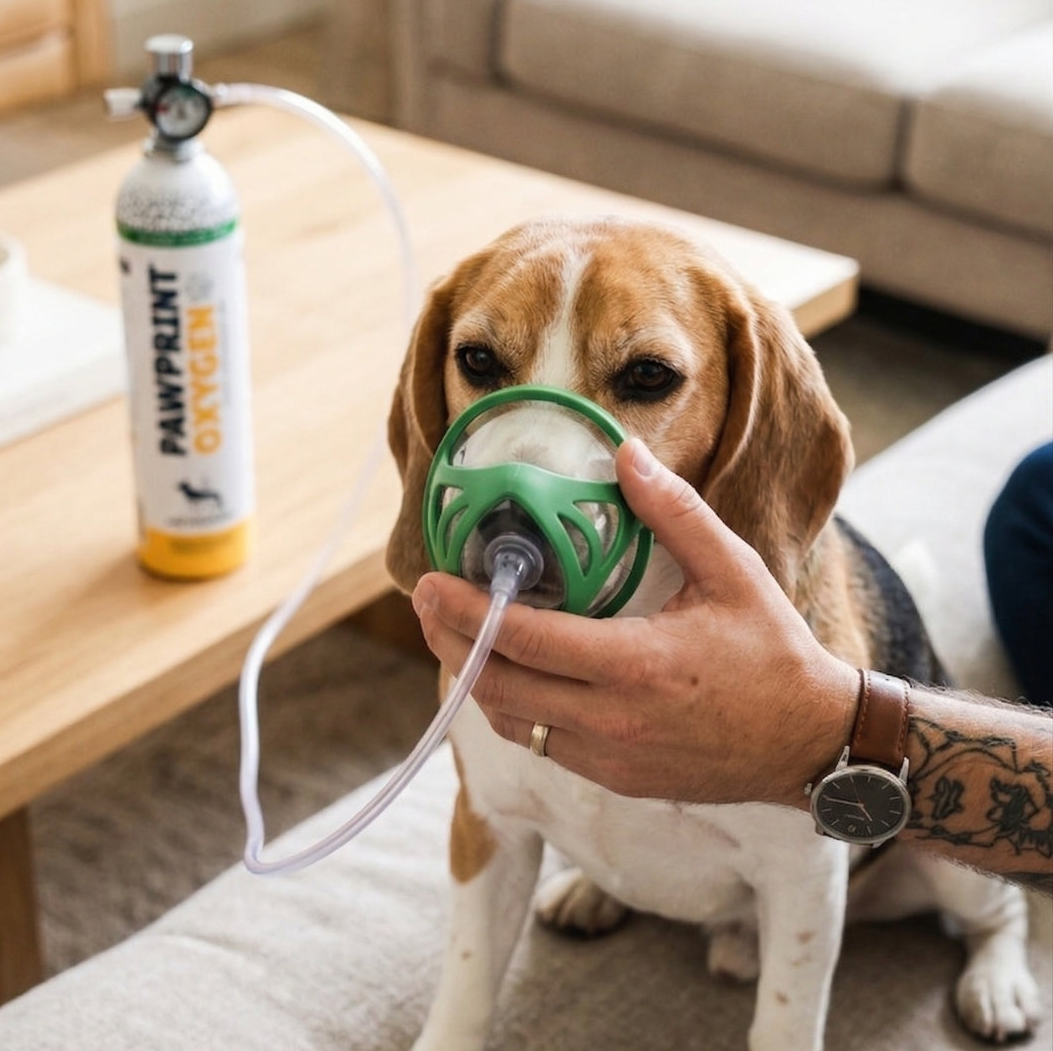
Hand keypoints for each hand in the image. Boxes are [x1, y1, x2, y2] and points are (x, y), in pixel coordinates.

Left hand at [412, 438, 858, 806]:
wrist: (812, 742)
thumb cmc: (774, 654)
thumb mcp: (732, 571)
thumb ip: (673, 513)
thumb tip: (625, 455)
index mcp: (636, 666)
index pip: (524, 640)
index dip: (466, 612)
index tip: (428, 582)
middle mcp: (613, 721)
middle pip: (499, 686)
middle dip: (449, 643)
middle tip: (423, 603)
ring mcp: (610, 759)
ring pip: (512, 722)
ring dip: (474, 678)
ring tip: (454, 634)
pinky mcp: (616, 779)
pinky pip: (542, 744)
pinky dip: (513, 707)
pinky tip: (508, 673)